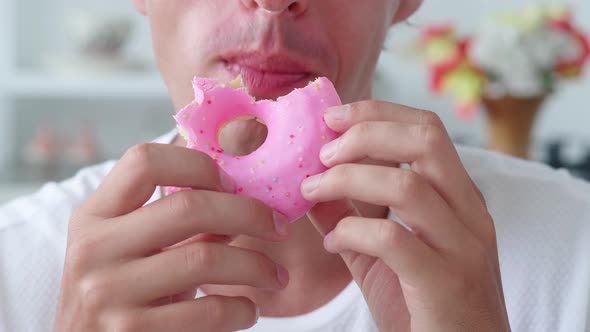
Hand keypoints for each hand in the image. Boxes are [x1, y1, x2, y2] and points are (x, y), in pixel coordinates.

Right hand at [54, 143, 288, 331]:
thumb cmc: (122, 290)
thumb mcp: (134, 248)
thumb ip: (179, 221)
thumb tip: (245, 195)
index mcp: (94, 216)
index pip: (144, 161)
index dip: (198, 165)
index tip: (232, 184)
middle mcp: (94, 249)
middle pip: (188, 208)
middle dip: (249, 214)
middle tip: (277, 228)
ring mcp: (109, 293)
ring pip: (206, 259)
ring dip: (257, 266)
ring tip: (275, 276)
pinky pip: (208, 312)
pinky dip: (241, 309)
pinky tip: (248, 310)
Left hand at [302, 102, 509, 331]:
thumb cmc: (423, 305)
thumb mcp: (380, 254)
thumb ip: (350, 216)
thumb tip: (310, 184)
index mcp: (459, 197)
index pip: (427, 128)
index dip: (377, 113)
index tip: (332, 118)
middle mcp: (469, 213)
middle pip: (425, 139)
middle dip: (365, 133)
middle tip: (323, 152)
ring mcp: (462, 247)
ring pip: (406, 185)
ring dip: (347, 179)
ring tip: (312, 191)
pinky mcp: (445, 283)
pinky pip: (393, 238)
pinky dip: (352, 231)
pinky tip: (333, 242)